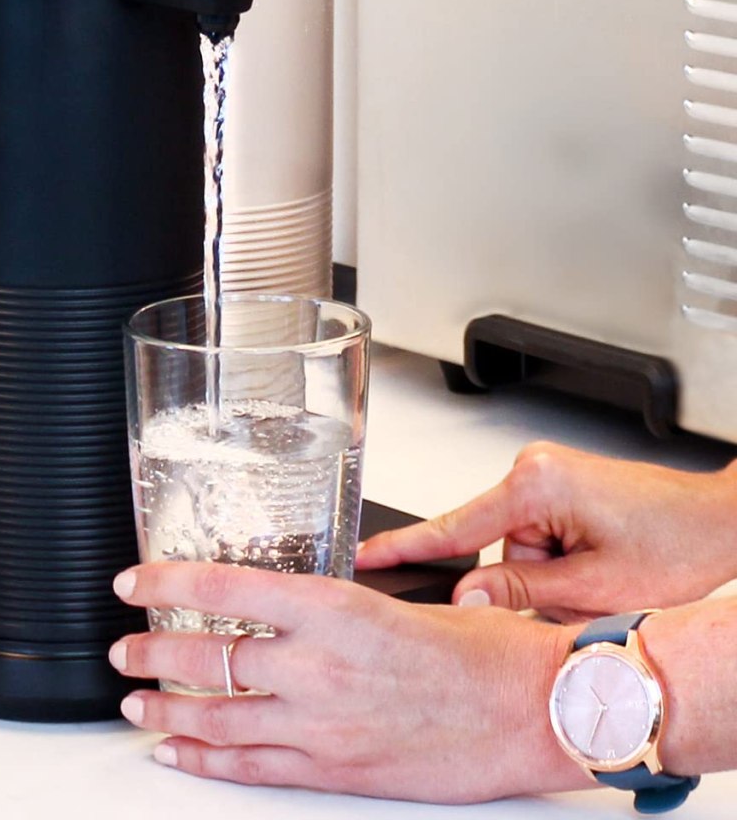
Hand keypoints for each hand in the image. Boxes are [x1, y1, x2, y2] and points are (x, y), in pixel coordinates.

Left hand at [109, 560, 582, 802]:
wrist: (533, 710)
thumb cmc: (481, 650)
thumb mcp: (394, 603)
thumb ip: (330, 608)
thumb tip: (284, 608)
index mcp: (334, 609)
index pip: (224, 589)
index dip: (166, 583)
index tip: (134, 580)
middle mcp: (318, 667)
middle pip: (209, 658)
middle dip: (153, 653)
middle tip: (124, 649)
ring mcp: (322, 725)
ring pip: (217, 719)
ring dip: (166, 711)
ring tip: (134, 704)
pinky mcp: (336, 771)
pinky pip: (253, 768)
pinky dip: (205, 762)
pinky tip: (178, 755)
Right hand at [357, 441, 736, 621]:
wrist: (719, 520)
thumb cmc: (677, 542)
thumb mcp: (596, 586)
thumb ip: (521, 593)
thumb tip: (467, 598)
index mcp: (535, 484)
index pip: (453, 527)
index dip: (405, 546)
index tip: (366, 556)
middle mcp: (533, 468)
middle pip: (494, 547)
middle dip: (530, 580)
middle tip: (583, 586)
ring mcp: (544, 473)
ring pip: (516, 547)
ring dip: (549, 571)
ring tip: (601, 568)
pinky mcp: (556, 483)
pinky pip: (533, 533)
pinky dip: (557, 557)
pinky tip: (596, 556)